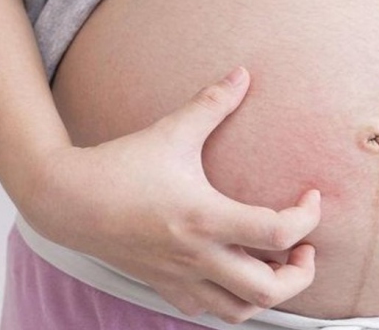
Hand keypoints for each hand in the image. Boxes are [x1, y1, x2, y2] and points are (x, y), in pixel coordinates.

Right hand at [23, 67, 321, 323]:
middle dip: (300, 274)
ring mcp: (180, 277)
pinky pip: (209, 311)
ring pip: (240, 311)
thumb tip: (244, 72)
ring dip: (270, 293)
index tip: (311, 198)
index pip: (277, 233)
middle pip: (268, 290)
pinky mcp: (166, 287)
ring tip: (278, 264)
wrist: (66, 200)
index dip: (308, 217)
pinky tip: (239, 271)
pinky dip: (234, 300)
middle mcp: (196, 255)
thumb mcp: (172, 130)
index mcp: (205, 217)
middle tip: (306, 248)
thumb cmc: (121, 164)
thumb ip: (213, 103)